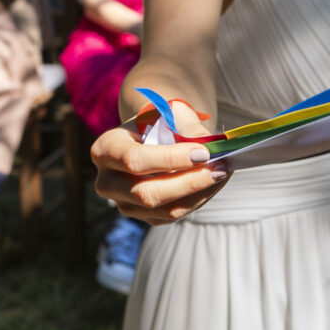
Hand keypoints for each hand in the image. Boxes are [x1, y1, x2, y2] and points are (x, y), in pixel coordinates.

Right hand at [92, 102, 230, 224]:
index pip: (134, 160)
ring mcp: (124, 203)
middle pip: (146, 193)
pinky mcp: (144, 216)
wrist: (156, 134)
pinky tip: (215, 182)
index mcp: (106, 149)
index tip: (203, 153)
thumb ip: (188, 128)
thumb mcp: (171, 113)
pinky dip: (199, 199)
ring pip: (164, 209)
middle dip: (189, 181)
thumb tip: (212, 147)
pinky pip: (174, 215)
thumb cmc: (162, 120)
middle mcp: (107, 182)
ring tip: (223, 172)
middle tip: (221, 166)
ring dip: (200, 192)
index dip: (170, 159)